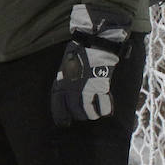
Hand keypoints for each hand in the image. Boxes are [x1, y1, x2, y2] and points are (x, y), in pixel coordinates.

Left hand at [50, 7, 128, 126]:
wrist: (94, 41)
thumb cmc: (80, 51)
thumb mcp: (66, 65)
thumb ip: (66, 80)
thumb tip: (68, 94)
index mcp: (61, 82)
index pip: (58, 106)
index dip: (61, 117)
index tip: (65, 123)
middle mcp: (72, 88)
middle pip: (75, 111)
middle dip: (80, 115)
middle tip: (86, 114)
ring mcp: (86, 88)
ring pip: (88, 111)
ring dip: (92, 114)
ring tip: (96, 113)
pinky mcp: (100, 86)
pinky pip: (103, 105)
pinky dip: (105, 110)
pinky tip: (106, 110)